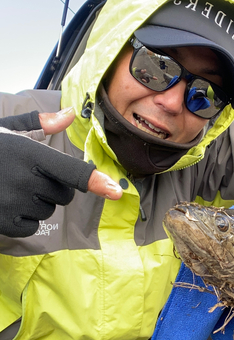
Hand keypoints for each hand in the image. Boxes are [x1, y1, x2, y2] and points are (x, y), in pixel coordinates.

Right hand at [0, 108, 122, 236]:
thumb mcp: (7, 129)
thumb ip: (39, 123)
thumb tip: (69, 113)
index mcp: (29, 153)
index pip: (71, 171)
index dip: (96, 181)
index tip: (116, 191)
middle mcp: (24, 179)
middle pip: (65, 194)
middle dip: (55, 186)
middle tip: (28, 175)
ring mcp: (13, 204)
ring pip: (49, 210)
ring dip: (39, 202)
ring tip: (12, 187)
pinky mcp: (4, 224)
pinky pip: (32, 226)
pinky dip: (24, 219)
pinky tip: (6, 203)